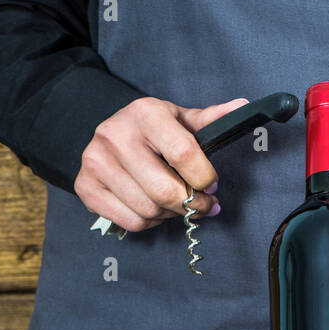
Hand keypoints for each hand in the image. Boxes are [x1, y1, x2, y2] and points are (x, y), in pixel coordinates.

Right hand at [74, 96, 248, 232]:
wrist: (106, 132)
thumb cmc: (149, 128)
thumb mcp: (178, 118)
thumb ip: (209, 118)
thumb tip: (243, 106)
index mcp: (145, 113)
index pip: (184, 154)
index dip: (204, 177)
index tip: (212, 186)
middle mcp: (115, 136)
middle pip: (164, 190)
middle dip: (191, 204)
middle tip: (202, 205)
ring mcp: (96, 163)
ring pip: (148, 210)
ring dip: (171, 215)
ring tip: (178, 205)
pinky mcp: (85, 187)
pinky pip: (130, 222)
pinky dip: (150, 223)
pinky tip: (156, 210)